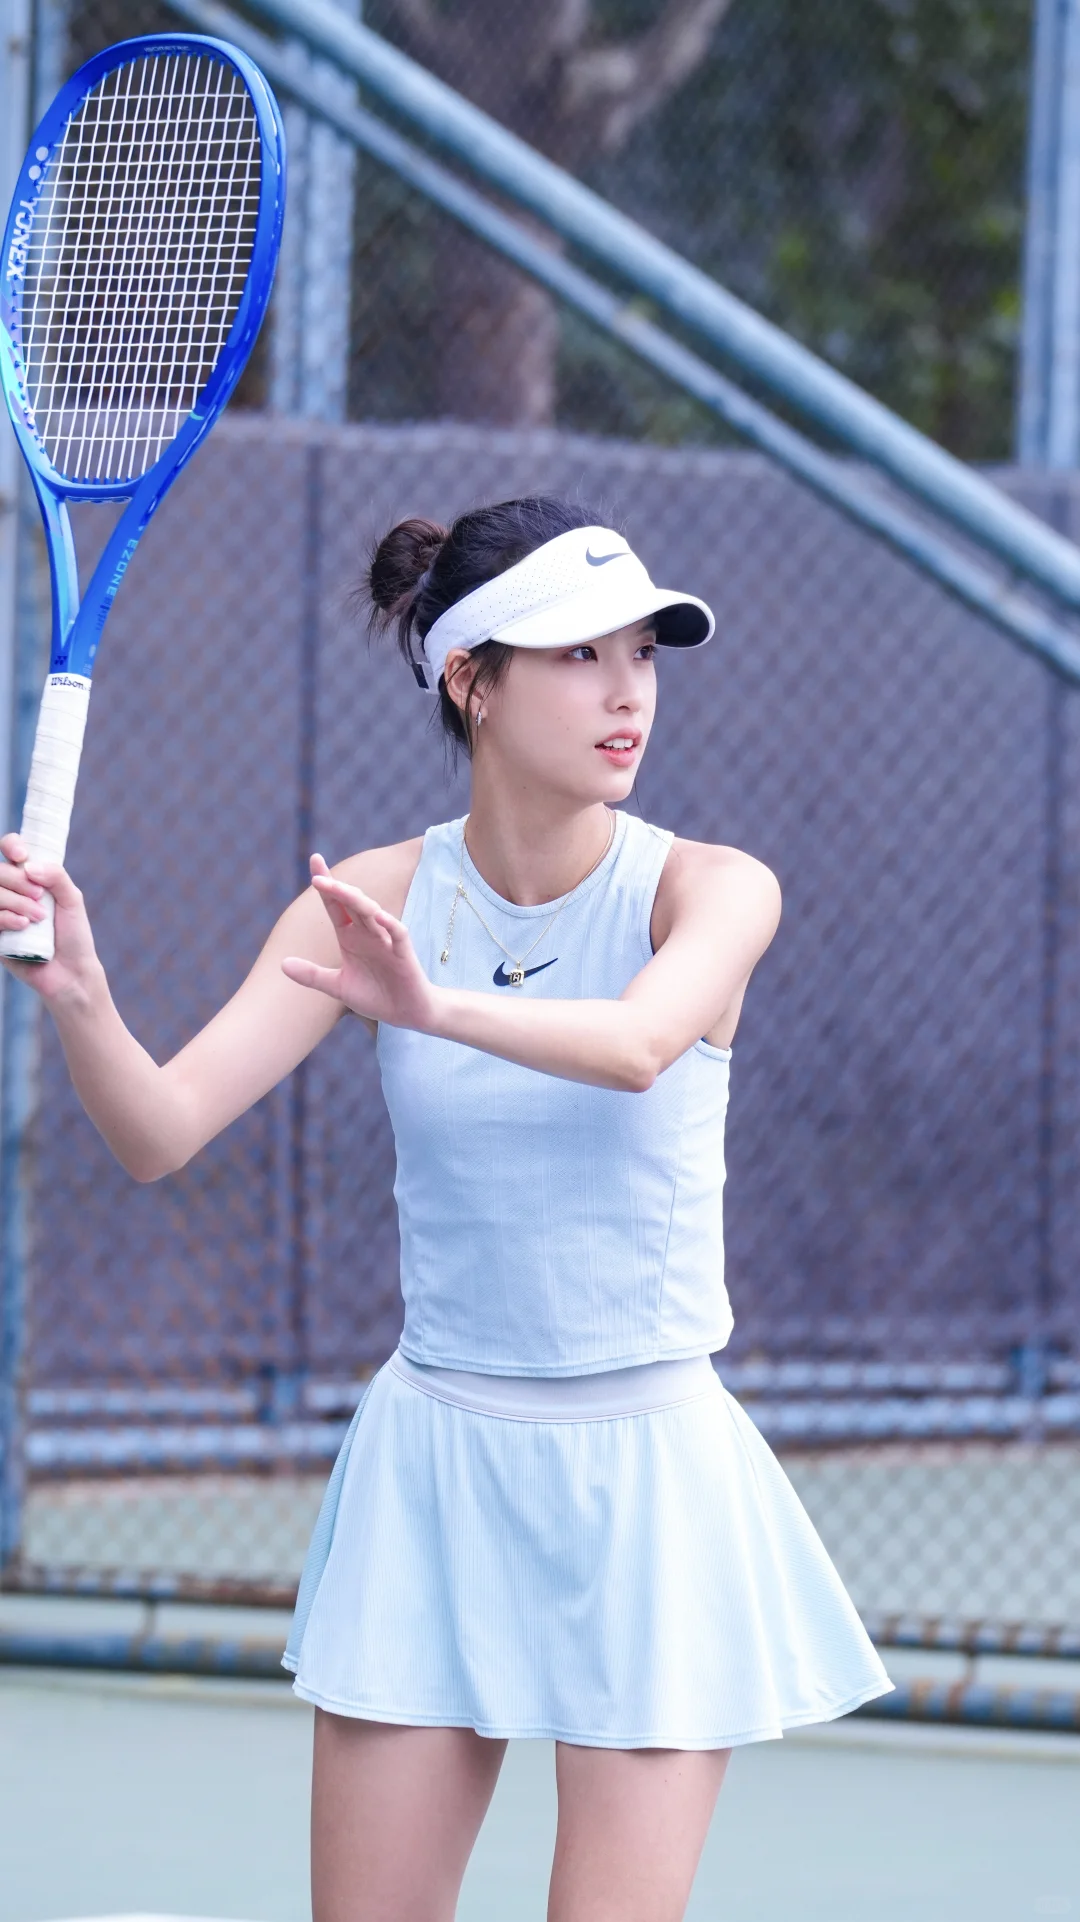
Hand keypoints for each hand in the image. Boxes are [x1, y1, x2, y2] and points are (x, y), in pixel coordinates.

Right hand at [0, 831, 102, 1002]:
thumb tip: (28, 865)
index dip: (11, 846)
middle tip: (40, 897)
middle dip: (17, 880)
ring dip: (14, 901)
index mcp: (29, 879)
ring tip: (37, 917)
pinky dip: (4, 917)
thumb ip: (56, 876)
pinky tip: (22, 925)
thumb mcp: (72, 900)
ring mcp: (0, 913)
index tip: (22, 856)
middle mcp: (11, 893)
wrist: (70, 972)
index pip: (10, 850)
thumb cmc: (74, 935)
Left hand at [281, 853, 437, 1030]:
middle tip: (317, 876)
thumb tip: (282, 964)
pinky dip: (389, 924)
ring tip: (337, 889)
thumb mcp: (337, 987)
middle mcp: (367, 932)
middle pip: (351, 902)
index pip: (334, 904)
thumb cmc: (375, 996)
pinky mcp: (403, 953)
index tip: (314, 859)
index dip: (325, 884)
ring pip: (372, 912)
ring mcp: (386, 940)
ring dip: (356, 900)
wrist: (406, 1013)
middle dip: (336, 888)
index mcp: (350, 936)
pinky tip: (378, 916)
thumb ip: (312, 976)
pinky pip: (397, 933)